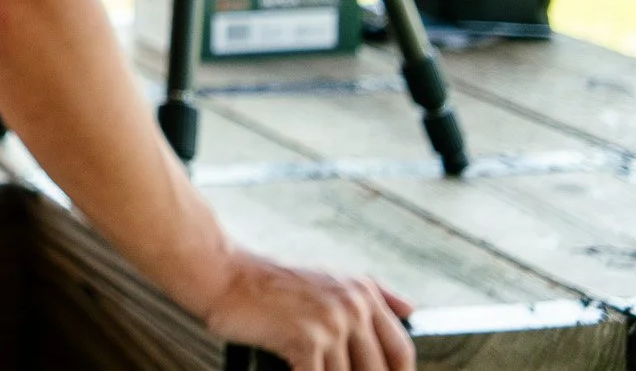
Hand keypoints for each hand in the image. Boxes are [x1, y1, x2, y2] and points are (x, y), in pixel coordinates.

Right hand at [203, 253, 414, 370]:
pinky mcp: (306, 339)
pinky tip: (287, 369)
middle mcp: (353, 305)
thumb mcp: (328, 277)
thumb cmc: (269, 282)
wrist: (223, 274)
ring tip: (307, 366)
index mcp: (362, 292)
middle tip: (332, 369)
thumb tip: (412, 310)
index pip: (401, 350)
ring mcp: (331, 322)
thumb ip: (373, 293)